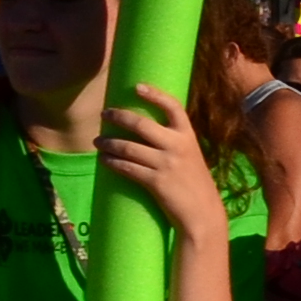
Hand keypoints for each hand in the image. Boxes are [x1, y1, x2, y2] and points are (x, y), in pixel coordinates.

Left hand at [92, 87, 226, 238]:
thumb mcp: (191, 157)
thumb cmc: (194, 185)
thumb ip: (174, 143)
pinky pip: (127, 167)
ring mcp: (166, 164)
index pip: (173, 107)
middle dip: (118, 117)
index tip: (136, 86)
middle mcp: (177, 146)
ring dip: (108, 143)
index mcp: (188, 136)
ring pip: (128, 147)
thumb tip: (147, 133)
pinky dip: (112, 162)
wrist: (203, 214)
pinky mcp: (155, 182)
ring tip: (98, 141)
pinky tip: (104, 160)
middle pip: (141, 124)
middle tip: (105, 114)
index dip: (154, 94)